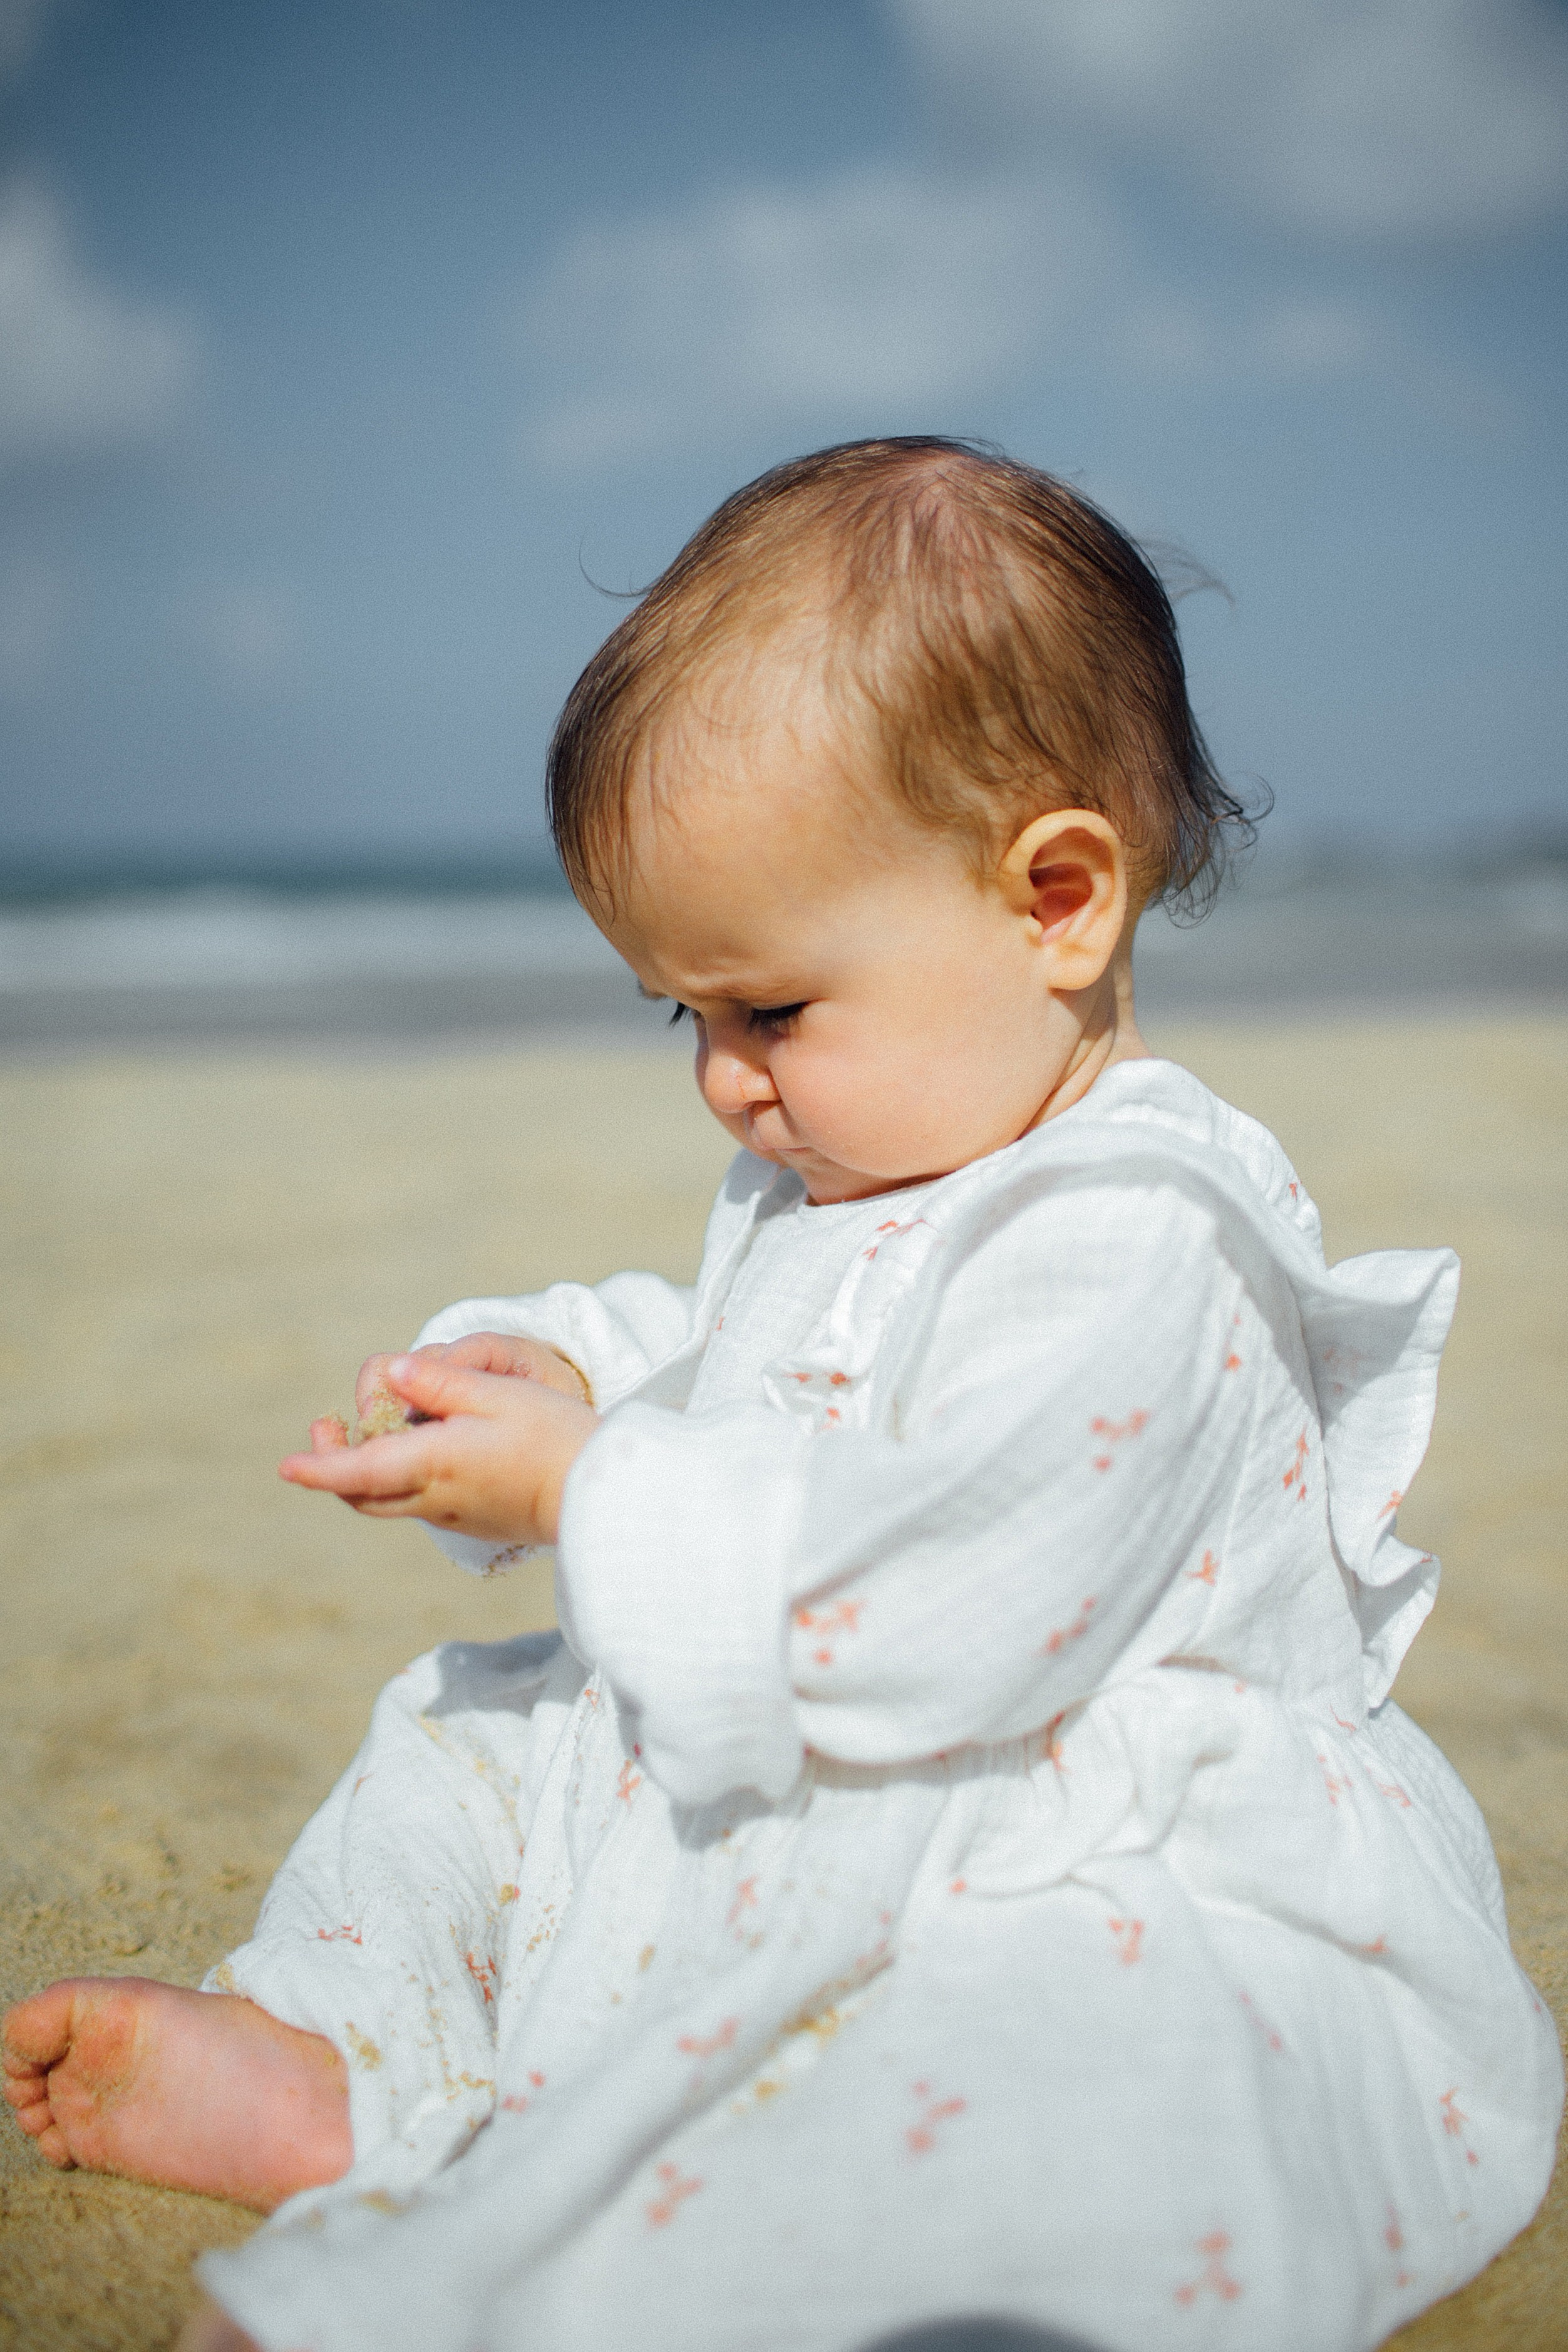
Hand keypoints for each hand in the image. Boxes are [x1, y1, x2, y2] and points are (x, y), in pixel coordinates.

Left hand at [281, 1347, 597, 1546]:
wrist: (601, 1494)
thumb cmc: (554, 1436)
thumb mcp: (498, 1394)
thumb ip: (441, 1382)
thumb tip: (393, 1374)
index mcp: (436, 1464)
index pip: (358, 1472)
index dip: (319, 1468)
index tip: (286, 1466)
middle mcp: (436, 1497)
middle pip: (365, 1496)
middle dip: (333, 1468)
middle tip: (323, 1428)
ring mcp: (456, 1513)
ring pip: (391, 1501)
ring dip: (366, 1470)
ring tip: (370, 1428)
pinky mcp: (477, 1518)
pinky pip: (421, 1501)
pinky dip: (400, 1476)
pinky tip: (421, 1446)